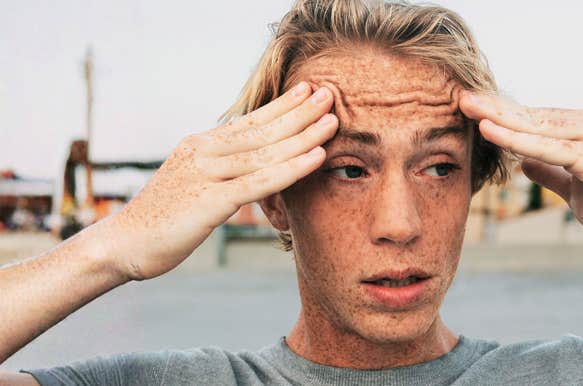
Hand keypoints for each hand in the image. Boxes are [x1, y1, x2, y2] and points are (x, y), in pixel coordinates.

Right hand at [101, 82, 336, 279]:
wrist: (122, 244)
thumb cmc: (161, 218)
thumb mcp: (191, 182)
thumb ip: (217, 168)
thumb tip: (246, 162)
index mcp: (200, 145)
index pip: (249, 121)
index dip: (281, 106)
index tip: (308, 91)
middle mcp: (204, 152)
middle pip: (262, 130)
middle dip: (300, 112)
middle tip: (330, 94)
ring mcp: (206, 174)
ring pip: (266, 152)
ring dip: (304, 135)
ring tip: (332, 120)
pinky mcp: (210, 201)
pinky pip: (260, 181)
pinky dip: (291, 168)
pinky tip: (316, 157)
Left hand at [460, 92, 582, 247]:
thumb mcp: (575, 189)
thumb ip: (551, 173)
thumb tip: (523, 164)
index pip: (535, 119)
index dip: (504, 115)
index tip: (473, 109)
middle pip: (531, 115)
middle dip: (494, 107)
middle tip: (460, 97)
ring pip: (535, 125)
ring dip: (498, 116)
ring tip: (466, 106)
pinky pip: (545, 146)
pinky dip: (515, 139)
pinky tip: (489, 131)